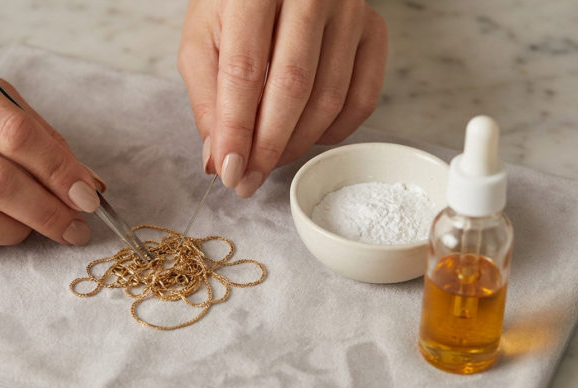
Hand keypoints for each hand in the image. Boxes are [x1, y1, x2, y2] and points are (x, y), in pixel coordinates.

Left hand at [178, 0, 386, 196]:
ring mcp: (350, 11)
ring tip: (269, 161)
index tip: (228, 171)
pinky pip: (362, 98)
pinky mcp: (374, 30)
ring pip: (329, 99)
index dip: (237, 130)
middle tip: (248, 181)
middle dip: (268, 147)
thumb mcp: (203, 38)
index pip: (245, 71)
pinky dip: (334, 131)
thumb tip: (219, 158)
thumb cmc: (235, 5)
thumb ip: (208, 98)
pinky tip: (307, 136)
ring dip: (297, 144)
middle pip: (293, 88)